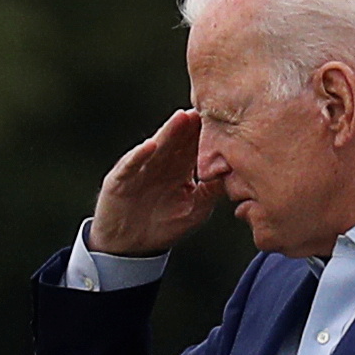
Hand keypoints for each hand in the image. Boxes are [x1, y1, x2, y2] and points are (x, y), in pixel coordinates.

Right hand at [90, 110, 216, 257]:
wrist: (130, 246)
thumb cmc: (163, 225)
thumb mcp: (196, 209)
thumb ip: (212, 191)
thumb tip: (233, 173)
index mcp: (180, 168)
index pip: (195, 147)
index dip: (207, 135)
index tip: (223, 121)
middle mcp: (161, 164)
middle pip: (178, 140)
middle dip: (191, 125)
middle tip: (206, 109)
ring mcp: (141, 169)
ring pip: (157, 147)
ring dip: (169, 132)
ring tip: (182, 117)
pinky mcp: (121, 180)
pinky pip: (131, 165)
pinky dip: (139, 156)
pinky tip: (150, 146)